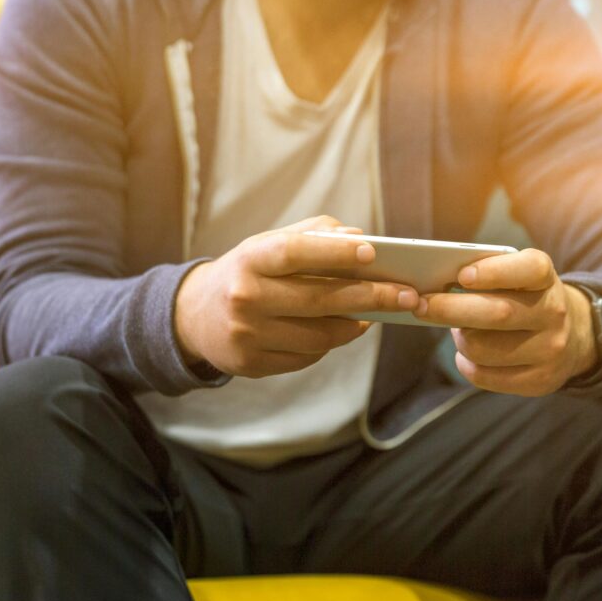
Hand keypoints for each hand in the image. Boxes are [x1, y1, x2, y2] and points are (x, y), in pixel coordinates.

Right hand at [175, 216, 419, 378]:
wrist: (194, 317)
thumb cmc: (245, 273)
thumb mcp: (266, 245)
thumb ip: (312, 236)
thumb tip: (360, 239)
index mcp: (249, 260)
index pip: (296, 253)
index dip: (336, 253)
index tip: (373, 252)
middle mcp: (245, 297)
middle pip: (318, 300)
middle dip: (370, 297)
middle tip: (407, 295)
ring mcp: (247, 335)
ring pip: (319, 336)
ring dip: (353, 326)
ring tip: (371, 315)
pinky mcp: (251, 364)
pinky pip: (306, 357)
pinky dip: (328, 345)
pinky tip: (336, 332)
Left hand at [413, 248, 598, 395]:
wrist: (574, 336)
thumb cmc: (524, 299)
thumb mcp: (517, 278)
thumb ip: (485, 275)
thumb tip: (435, 286)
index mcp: (545, 278)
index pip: (528, 269)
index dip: (494, 272)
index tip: (462, 276)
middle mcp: (554, 312)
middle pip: (497, 313)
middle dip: (451, 309)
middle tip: (421, 305)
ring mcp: (550, 349)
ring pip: (484, 348)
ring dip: (459, 340)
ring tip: (458, 331)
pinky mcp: (540, 380)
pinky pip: (486, 376)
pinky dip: (466, 364)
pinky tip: (467, 356)